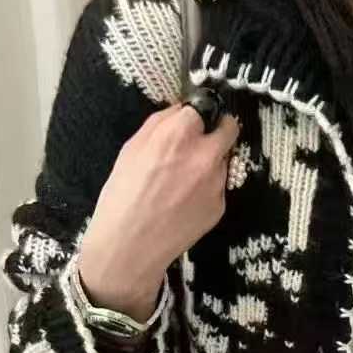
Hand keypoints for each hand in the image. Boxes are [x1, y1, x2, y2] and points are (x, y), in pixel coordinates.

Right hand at [78, 103, 240, 322]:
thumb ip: (160, 124)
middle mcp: (204, 155)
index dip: (196, 115)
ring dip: (211, 163)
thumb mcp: (132, 148)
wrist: (131, 245)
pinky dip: (207, 189)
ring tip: (184, 182)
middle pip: (228, 128)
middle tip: (204, 141)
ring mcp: (216, 182)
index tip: (193, 121)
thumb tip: (180, 111)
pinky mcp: (220, 205)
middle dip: (218, 130)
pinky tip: (186, 202)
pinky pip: (219, 187)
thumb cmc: (123, 195)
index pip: (204, 108)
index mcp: (178, 134)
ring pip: (223, 160)